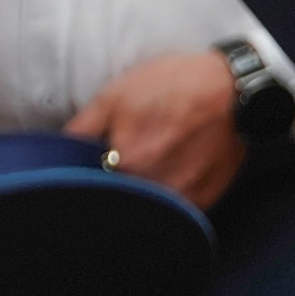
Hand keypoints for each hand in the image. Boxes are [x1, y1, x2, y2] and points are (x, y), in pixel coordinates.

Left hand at [64, 51, 244, 207]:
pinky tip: (173, 171)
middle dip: (115, 186)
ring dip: (141, 194)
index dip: (89, 175)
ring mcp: (180, 198)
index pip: (90, 184)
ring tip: (154, 163)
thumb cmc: (174, 85)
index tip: (96, 164)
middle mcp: (152, 187)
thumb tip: (57, 151)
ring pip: (146, 208)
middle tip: (130, 158)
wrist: (237, 87)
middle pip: (119, 198)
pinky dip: (167, 198)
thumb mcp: (116, 95)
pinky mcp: (203, 201)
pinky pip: (174, 210)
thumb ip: (83, 128)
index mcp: (125, 162)